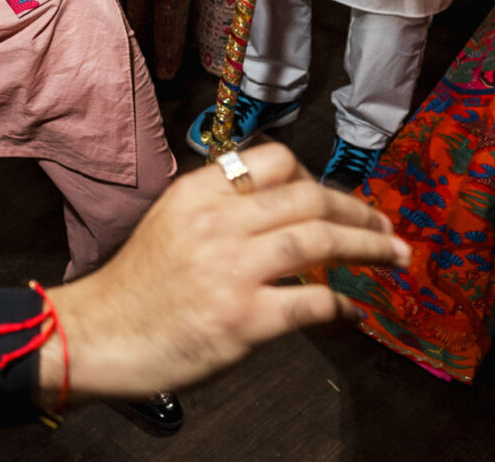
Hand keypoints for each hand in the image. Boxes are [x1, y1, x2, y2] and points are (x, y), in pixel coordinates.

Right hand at [43, 144, 407, 402]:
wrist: (102, 334)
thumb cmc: (137, 285)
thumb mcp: (169, 222)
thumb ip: (219, 207)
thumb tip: (281, 206)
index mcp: (196, 193)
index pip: (273, 160)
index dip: (314, 176)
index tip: (332, 197)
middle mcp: (217, 223)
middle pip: (309, 199)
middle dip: (358, 213)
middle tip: (384, 228)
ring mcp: (232, 270)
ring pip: (319, 242)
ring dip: (367, 248)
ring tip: (392, 257)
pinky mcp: (244, 319)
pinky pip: (313, 303)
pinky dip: (343, 306)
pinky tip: (353, 311)